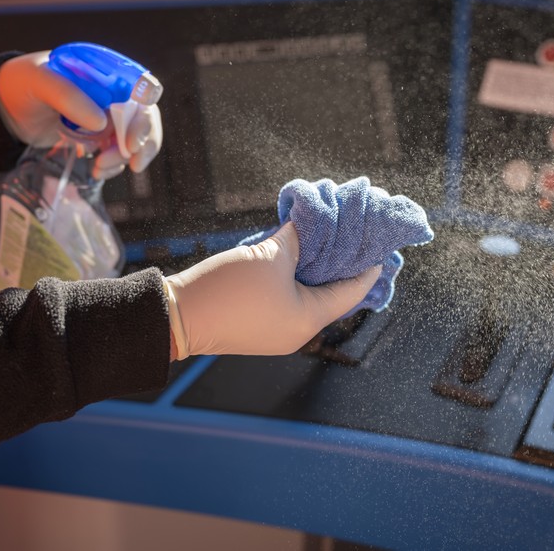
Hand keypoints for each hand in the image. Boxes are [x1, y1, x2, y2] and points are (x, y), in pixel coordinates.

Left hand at [0, 51, 162, 179]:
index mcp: (104, 73)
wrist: (1, 109)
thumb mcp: (39, 82)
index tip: (132, 141)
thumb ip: (69, 96)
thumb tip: (101, 122)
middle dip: (141, 142)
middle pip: (144, 117)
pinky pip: (118, 153)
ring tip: (100, 168)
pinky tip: (98, 170)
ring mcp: (107, 117)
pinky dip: (114, 165)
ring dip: (124, 157)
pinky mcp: (99, 138)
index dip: (144, 116)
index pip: (139, 91)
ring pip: (134, 139)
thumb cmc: (19, 85)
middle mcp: (112, 94)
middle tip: (130, 161)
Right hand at [164, 222, 381, 358]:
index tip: (377, 245)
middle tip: (351, 238)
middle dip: (340, 266)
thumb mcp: (270, 254)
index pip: (351, 292)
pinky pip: (290, 300)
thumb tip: (313, 221)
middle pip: (332, 296)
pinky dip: (297, 279)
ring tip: (326, 242)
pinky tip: (297, 256)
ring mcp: (278, 332)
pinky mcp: (260, 326)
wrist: (176, 315)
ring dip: (317, 271)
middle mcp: (299, 332)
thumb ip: (299, 237)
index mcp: (309, 320)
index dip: (366, 267)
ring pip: (310, 297)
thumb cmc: (228, 288)